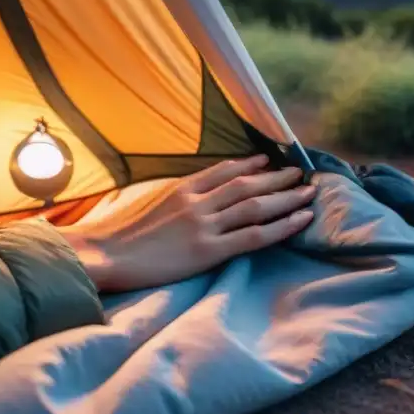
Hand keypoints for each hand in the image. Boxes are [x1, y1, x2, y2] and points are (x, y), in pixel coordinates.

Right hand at [59, 154, 315, 291]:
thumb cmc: (117, 233)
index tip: (269, 160)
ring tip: (309, 192)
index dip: (251, 164)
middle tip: (300, 173)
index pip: (224, 170)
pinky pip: (254, 235)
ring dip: (286, 196)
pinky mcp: (208, 250)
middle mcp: (197, 200)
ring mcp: (205, 224)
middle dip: (277, 177)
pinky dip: (282, 225)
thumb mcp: (145, 202)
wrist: (105, 254)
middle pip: (247, 183)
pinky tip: (301, 219)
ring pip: (256, 205)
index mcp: (181, 187)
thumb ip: (169, 197)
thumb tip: (183, 195)